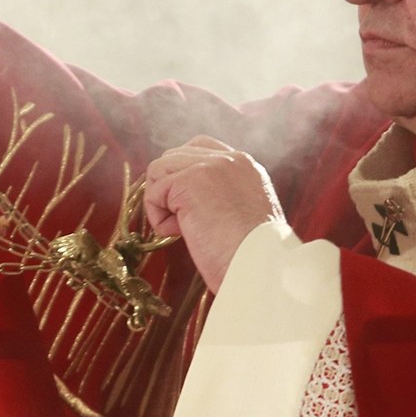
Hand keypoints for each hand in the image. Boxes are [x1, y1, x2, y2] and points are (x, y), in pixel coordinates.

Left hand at [143, 137, 282, 293]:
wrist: (262, 268)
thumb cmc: (254, 257)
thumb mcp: (244, 214)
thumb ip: (222, 195)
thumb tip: (186, 198)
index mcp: (246, 166)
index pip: (201, 148)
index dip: (184, 173)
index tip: (188, 205)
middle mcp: (230, 159)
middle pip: (175, 155)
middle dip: (169, 187)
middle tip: (184, 221)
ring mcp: (209, 167)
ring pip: (159, 169)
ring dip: (161, 201)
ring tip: (180, 228)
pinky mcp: (189, 182)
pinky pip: (154, 193)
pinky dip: (158, 218)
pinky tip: (179, 235)